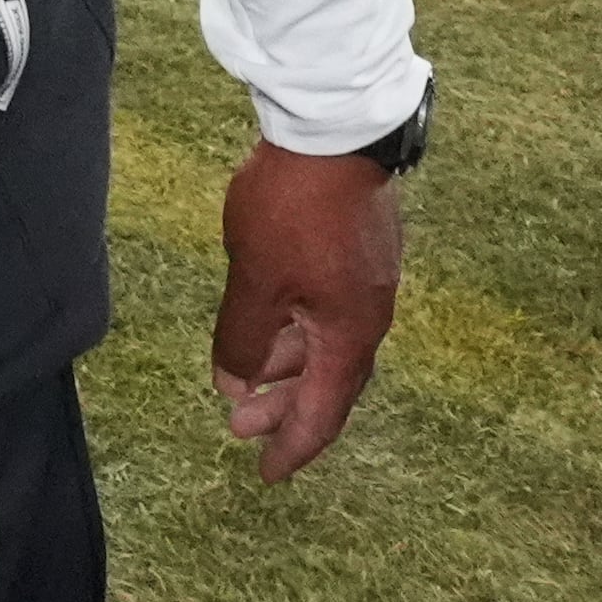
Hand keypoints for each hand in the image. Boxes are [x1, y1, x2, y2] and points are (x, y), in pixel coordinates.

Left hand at [210, 139, 404, 481]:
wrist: (335, 129)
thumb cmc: (293, 210)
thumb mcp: (255, 282)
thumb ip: (244, 340)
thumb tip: (234, 384)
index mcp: (349, 336)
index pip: (323, 413)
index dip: (292, 446)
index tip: (266, 473)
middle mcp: (368, 316)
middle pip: (328, 383)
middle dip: (282, 409)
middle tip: (237, 427)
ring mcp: (368, 280)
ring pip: (326, 343)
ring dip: (287, 365)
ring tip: (243, 375)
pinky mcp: (361, 248)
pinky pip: (328, 310)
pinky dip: (298, 329)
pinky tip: (270, 316)